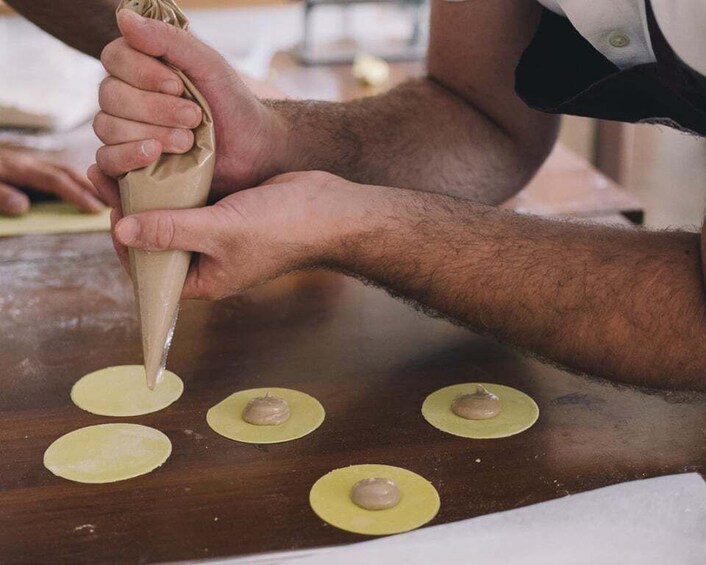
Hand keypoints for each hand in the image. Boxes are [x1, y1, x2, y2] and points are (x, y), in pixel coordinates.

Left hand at [0, 148, 103, 216]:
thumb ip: (1, 194)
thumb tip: (23, 207)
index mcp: (19, 167)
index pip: (56, 181)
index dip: (78, 194)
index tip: (96, 208)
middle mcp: (26, 161)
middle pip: (66, 171)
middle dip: (89, 186)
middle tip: (110, 199)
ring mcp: (23, 160)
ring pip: (60, 168)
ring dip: (80, 180)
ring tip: (96, 193)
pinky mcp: (19, 162)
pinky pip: (51, 169)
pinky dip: (67, 177)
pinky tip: (70, 184)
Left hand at [87, 167, 383, 299]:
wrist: (329, 210)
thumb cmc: (282, 229)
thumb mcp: (220, 231)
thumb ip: (171, 231)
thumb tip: (123, 230)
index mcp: (202, 280)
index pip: (148, 270)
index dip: (124, 241)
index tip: (112, 208)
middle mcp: (205, 261)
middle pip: (155, 239)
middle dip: (132, 210)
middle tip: (109, 174)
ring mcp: (216, 235)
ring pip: (170, 215)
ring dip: (150, 192)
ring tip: (126, 162)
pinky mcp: (226, 210)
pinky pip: (190, 198)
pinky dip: (174, 182)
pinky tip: (159, 158)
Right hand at [94, 9, 287, 195]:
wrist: (251, 148)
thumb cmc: (230, 103)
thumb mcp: (208, 66)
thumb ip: (170, 40)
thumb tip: (124, 17)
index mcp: (140, 68)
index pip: (114, 59)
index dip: (142, 73)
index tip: (178, 85)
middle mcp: (126, 97)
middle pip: (111, 96)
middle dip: (155, 108)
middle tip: (194, 117)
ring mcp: (125, 132)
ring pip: (108, 127)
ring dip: (151, 133)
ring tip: (188, 141)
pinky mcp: (130, 165)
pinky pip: (107, 161)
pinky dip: (126, 157)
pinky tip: (153, 155)